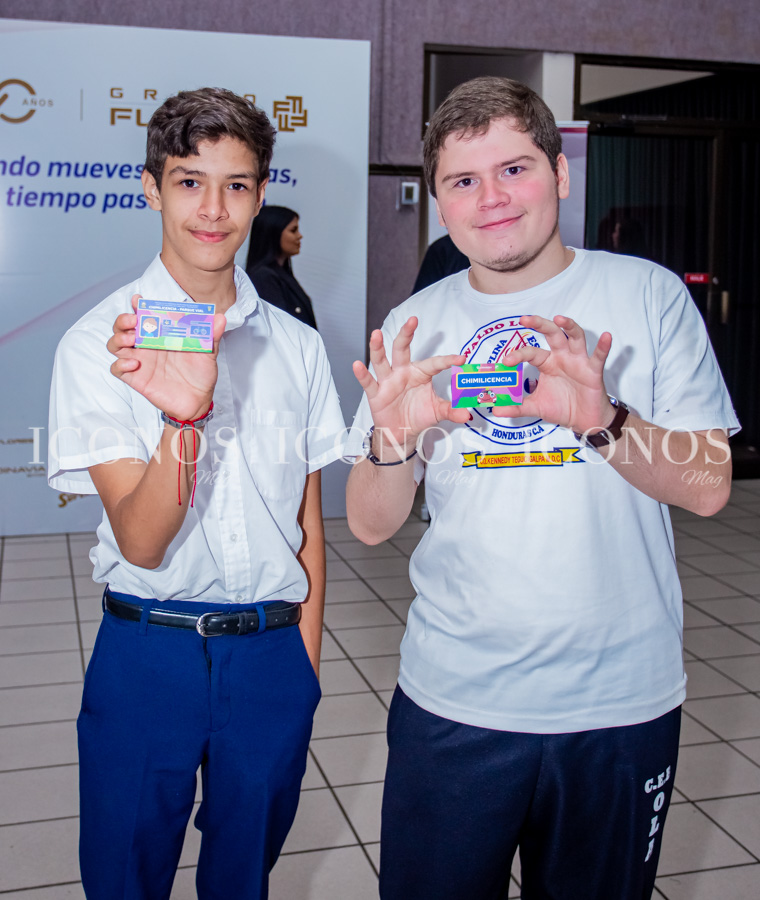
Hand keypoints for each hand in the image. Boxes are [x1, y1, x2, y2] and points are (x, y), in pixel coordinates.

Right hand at [107, 294, 226, 420]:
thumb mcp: (208, 352)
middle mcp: (147, 345)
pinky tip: (134, 363)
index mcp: (161, 335)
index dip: (137, 306)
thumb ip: (211, 335)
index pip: (144, 316)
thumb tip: (220, 317)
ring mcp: (140, 361)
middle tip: (133, 322)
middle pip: (123, 327)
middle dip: (123, 320)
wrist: (199, 400)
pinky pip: (117, 369)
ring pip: (115, 345)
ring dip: (118, 339)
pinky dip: (120, 364)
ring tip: (131, 340)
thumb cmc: (201, 374)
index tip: (138, 300)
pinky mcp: (137, 378)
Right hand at [352, 317, 469, 448]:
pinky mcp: (376, 393)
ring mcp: (388, 381)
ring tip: (376, 334)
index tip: (461, 358)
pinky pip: (368, 382)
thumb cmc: (418, 416)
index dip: (447, 360)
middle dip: (406, 334)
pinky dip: (362, 374)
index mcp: (420, 373)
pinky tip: (357, 364)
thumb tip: (466, 414)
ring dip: (378, 347)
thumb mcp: (437, 411)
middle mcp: (402, 372)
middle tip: (412, 320)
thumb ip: (451, 410)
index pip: (434, 363)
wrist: (401, 433)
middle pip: (402, 349)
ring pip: (381, 360)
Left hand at [494, 315, 613, 432]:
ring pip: (575, 338)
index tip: (506, 360)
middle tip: (525, 319)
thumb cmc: (562, 408)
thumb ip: (516, 407)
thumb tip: (495, 410)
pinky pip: (599, 357)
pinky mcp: (593, 371)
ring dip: (569, 326)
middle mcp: (562, 357)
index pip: (531, 353)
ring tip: (560, 319)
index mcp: (547, 363)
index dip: (518, 354)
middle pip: (552, 334)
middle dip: (540, 324)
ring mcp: (578, 362)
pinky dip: (604, 347)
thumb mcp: (536, 407)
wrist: (583, 421)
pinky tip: (606, 336)